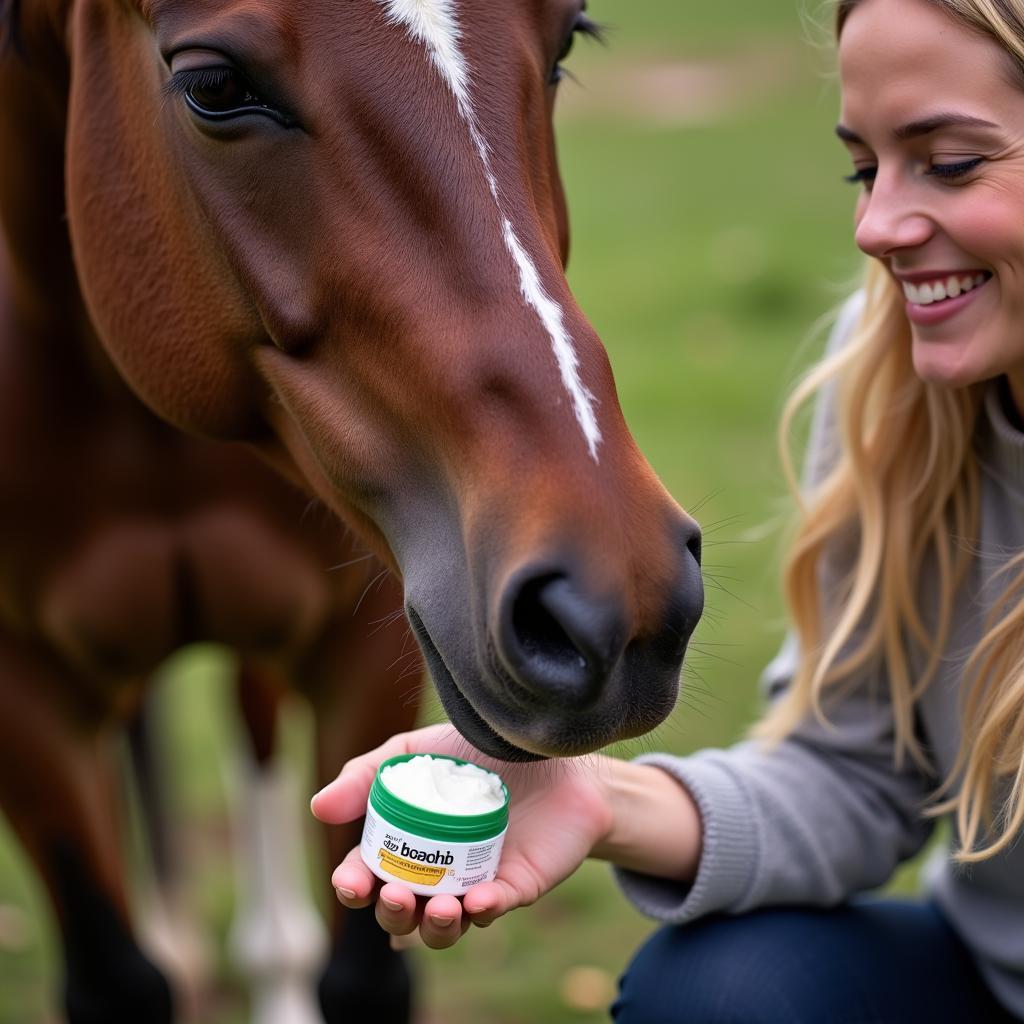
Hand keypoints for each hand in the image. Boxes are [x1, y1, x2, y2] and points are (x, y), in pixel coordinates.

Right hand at [310, 723, 614, 948]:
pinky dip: (486, 908)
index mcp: (404, 843)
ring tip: (440, 908)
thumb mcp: (415, 751)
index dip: (354, 885)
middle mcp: (435, 871)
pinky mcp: (517, 884)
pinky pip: (499, 907)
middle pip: (402, 914)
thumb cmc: (475, 750)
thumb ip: (367, 774)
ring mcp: (475, 881)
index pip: (368, 876)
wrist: (545, 745)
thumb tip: (318, 808)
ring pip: (447, 927)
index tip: (353, 879)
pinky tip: (479, 899)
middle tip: (396, 895)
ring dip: (437, 928)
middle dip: (393, 914)